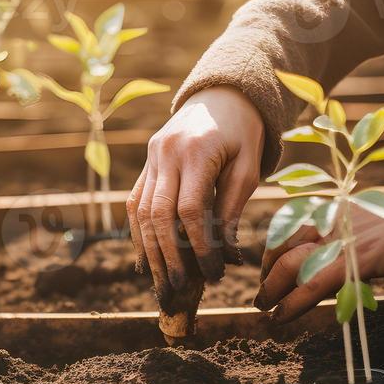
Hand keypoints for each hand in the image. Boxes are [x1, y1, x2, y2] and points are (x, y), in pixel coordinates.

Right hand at [127, 86, 264, 304]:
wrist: (221, 95)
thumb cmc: (242, 134)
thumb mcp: (248, 167)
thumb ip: (233, 207)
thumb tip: (226, 253)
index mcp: (197, 151)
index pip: (190, 209)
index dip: (198, 245)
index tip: (212, 272)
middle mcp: (166, 153)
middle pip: (158, 214)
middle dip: (167, 256)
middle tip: (178, 288)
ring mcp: (151, 158)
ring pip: (140, 211)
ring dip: (149, 251)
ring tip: (162, 283)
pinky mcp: (146, 164)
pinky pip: (135, 202)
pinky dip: (139, 233)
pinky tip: (147, 260)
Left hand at [255, 190, 383, 322]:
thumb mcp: (364, 221)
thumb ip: (341, 235)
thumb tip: (326, 259)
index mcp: (329, 211)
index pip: (287, 229)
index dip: (271, 253)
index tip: (267, 270)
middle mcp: (327, 223)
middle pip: (281, 248)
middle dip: (266, 274)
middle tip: (262, 295)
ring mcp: (338, 242)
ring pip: (289, 267)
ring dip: (271, 291)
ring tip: (266, 308)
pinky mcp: (351, 262)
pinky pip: (311, 287)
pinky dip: (291, 304)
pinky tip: (280, 317)